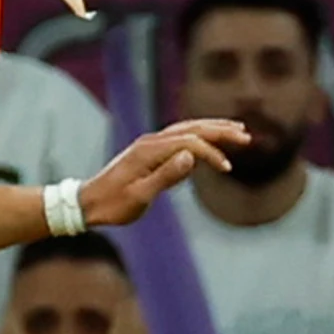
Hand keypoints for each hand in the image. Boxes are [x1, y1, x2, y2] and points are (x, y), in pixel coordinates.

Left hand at [78, 119, 246, 227]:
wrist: (87, 203)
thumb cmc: (113, 204)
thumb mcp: (140, 196)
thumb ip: (166, 176)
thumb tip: (191, 157)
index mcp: (148, 151)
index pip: (189, 143)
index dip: (211, 153)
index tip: (228, 168)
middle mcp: (149, 142)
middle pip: (190, 128)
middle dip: (219, 129)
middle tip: (246, 134)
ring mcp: (148, 146)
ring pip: (185, 130)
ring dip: (210, 128)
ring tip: (235, 129)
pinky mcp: (148, 153)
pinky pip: (178, 138)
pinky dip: (197, 137)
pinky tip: (208, 143)